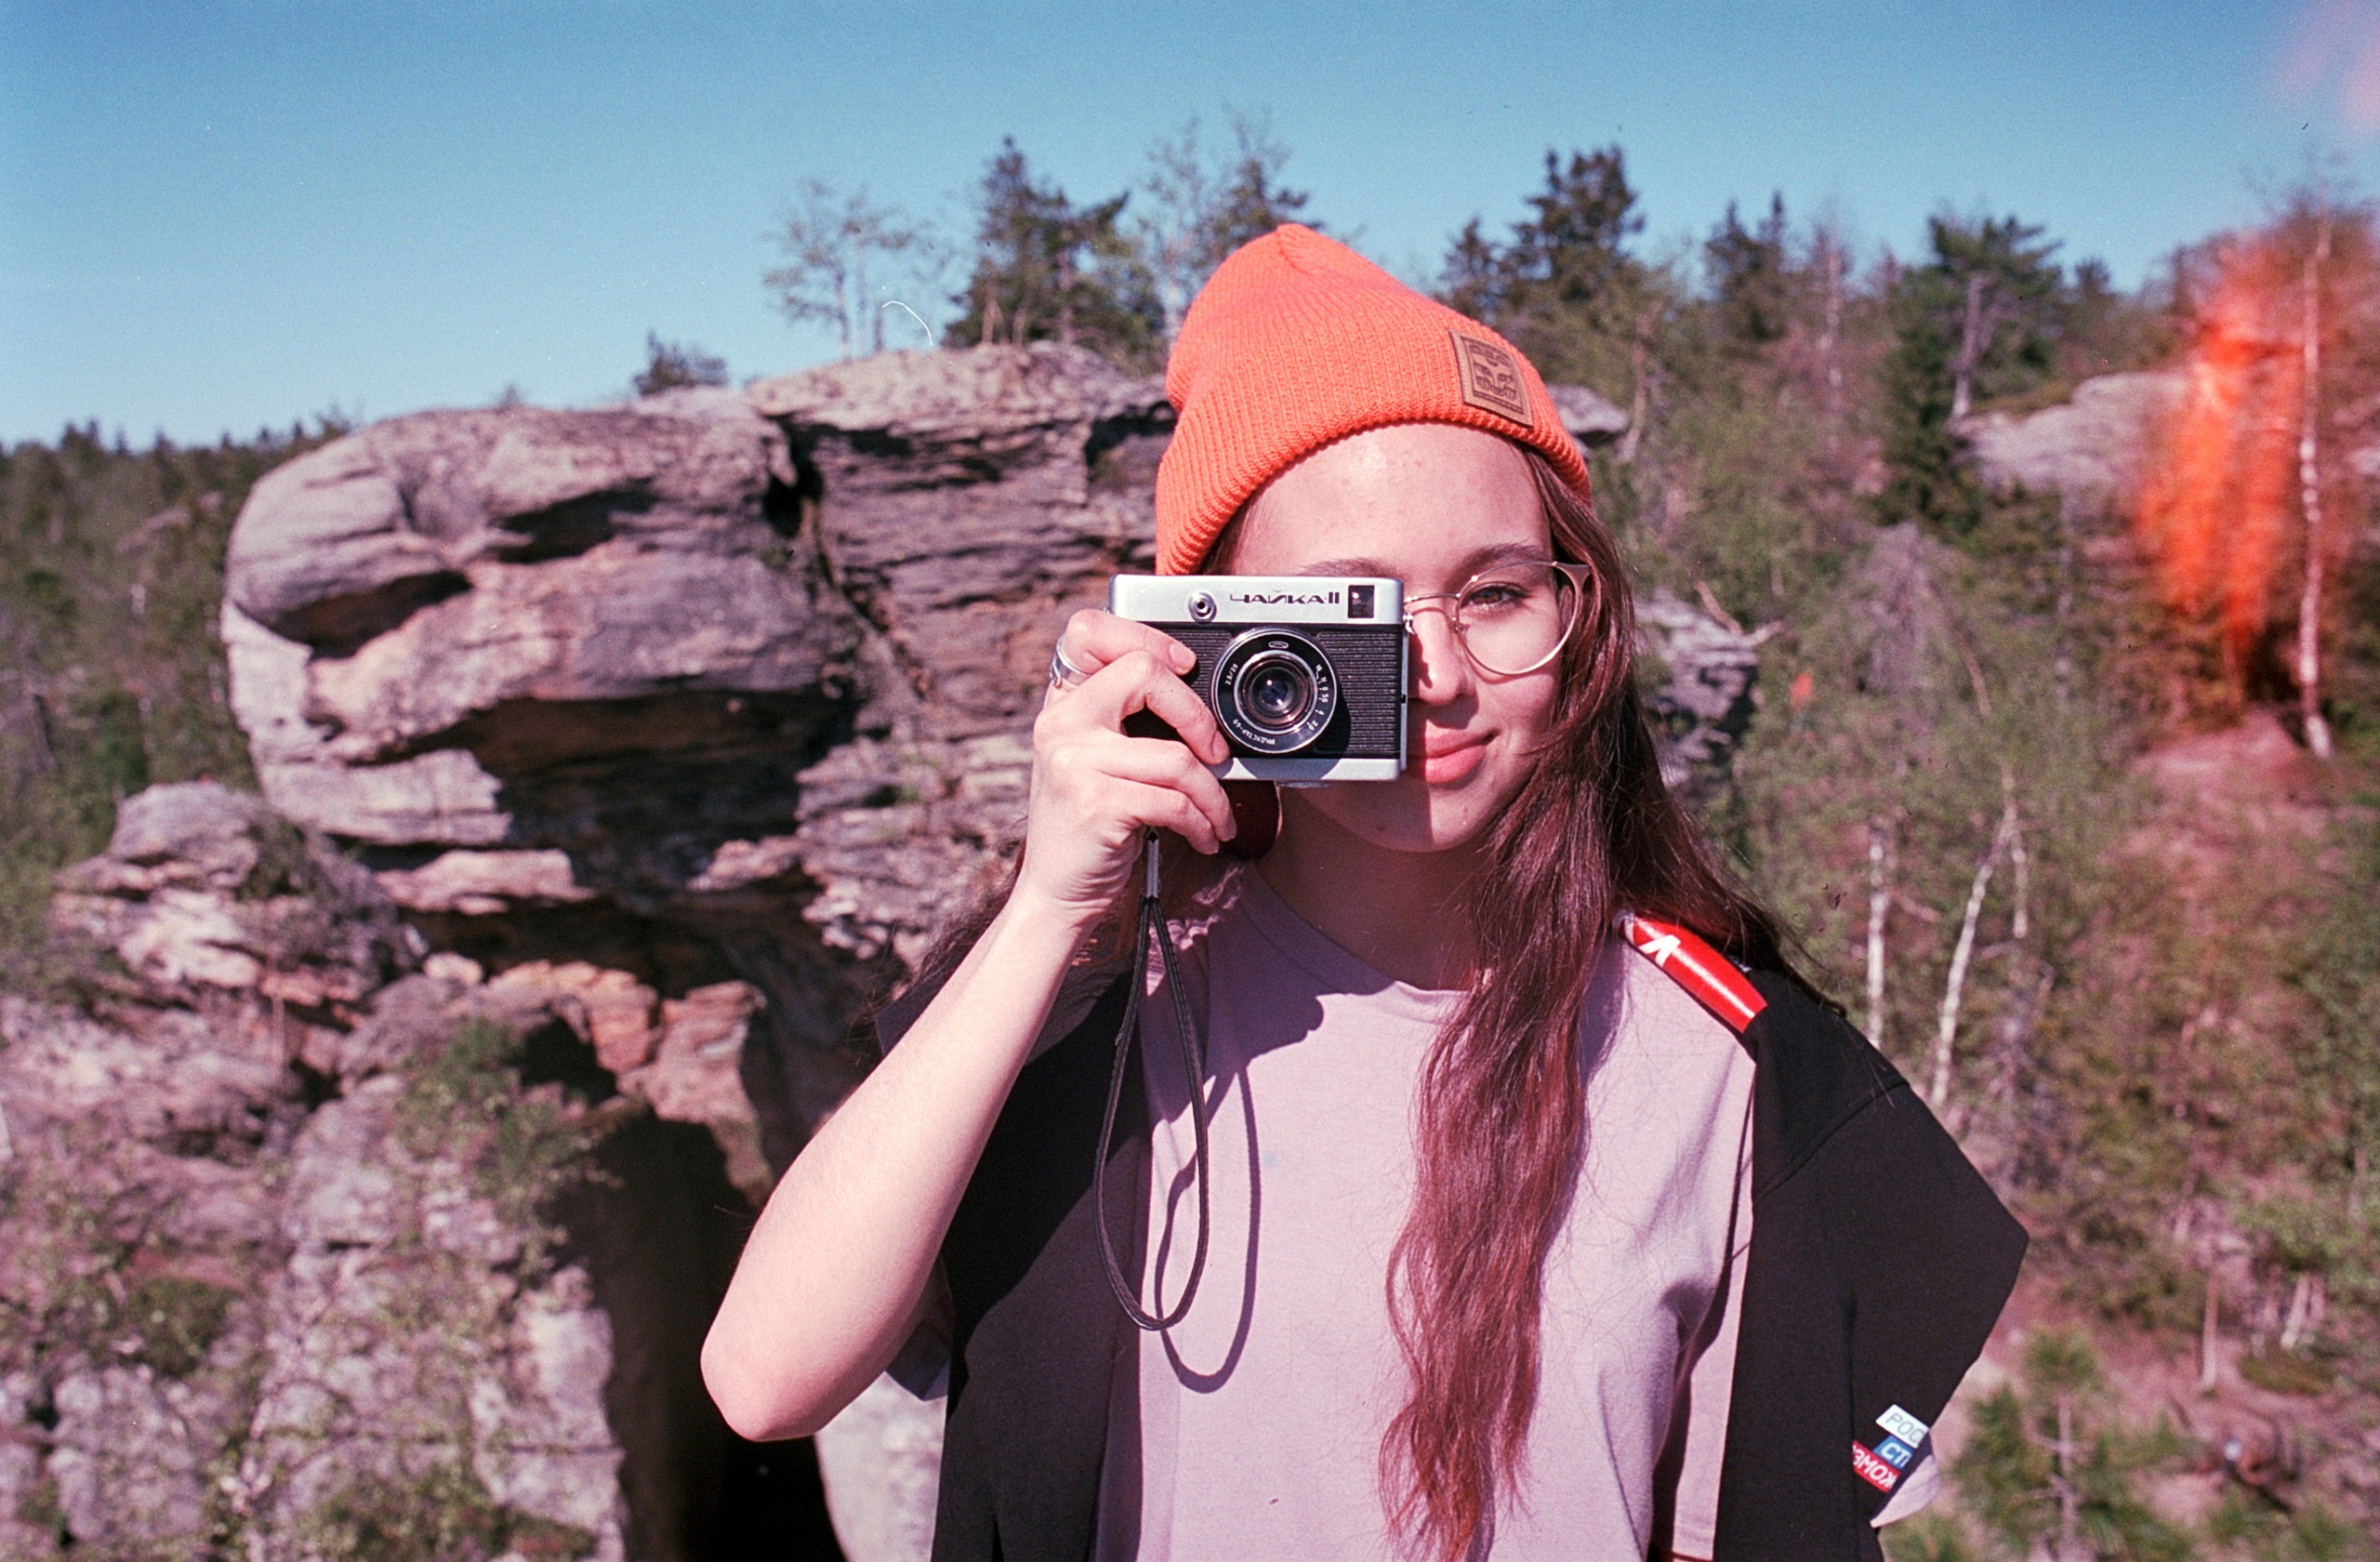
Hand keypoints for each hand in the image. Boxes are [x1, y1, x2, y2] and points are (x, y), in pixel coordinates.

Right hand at [1018, 609, 1235, 926]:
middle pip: (1142, 672)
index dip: (1143, 636)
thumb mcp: (1090, 760)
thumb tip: (1191, 689)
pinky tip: (1203, 836)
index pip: (1088, 630)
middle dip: (1197, 714)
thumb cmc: (1086, 826)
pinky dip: (1201, 822)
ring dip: (1213, 793)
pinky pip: (1175, 800)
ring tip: (1217, 814)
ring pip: (1175, 754)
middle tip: (1215, 751)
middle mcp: (1060, 724)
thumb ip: (1118, 719)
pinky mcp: (1097, 803)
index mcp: (1060, 704)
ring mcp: (1075, 762)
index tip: (1182, 666)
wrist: (1055, 894)